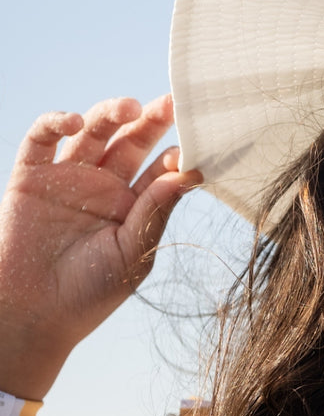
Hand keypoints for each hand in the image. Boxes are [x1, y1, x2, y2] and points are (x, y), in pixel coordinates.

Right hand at [0, 96, 201, 398]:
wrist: (34, 313)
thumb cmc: (90, 291)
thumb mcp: (133, 252)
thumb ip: (155, 211)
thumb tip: (188, 174)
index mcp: (133, 205)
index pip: (160, 169)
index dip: (177, 153)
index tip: (200, 141)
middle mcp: (103, 185)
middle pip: (131, 141)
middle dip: (151, 120)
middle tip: (172, 102)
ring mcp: (68, 176)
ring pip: (93, 131)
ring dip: (110, 113)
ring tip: (130, 107)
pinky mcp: (31, 175)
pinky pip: (42, 138)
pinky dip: (55, 122)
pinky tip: (75, 121)